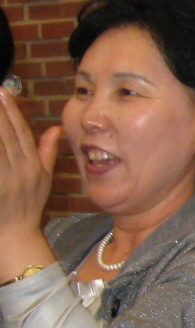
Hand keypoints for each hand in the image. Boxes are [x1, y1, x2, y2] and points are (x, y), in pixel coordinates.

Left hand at [0, 89, 60, 280]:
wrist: (16, 236)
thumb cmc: (28, 208)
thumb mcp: (44, 180)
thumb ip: (48, 152)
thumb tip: (56, 129)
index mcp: (33, 166)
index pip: (22, 132)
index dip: (12, 111)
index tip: (3, 91)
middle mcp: (22, 170)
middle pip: (7, 135)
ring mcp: (8, 180)